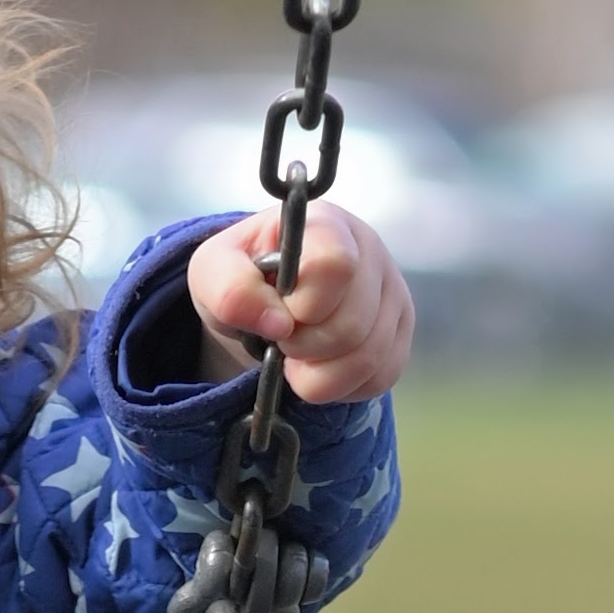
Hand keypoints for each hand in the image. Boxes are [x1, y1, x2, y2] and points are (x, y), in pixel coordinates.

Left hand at [188, 200, 412, 405]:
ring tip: (297, 360)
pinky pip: (381, 377)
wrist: (267, 300)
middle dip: (306, 348)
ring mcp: (392, 292)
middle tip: (283, 342)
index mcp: (326, 223)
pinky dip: (342, 389)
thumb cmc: (243, 278)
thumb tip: (277, 323)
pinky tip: (321, 371)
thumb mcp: (213, 273)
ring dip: (321, 376)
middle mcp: (370, 250)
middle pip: (353, 323)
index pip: (337, 266)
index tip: (278, 315)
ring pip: (370, 357)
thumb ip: (230, 288)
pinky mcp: (400, 333)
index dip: (303, 307)